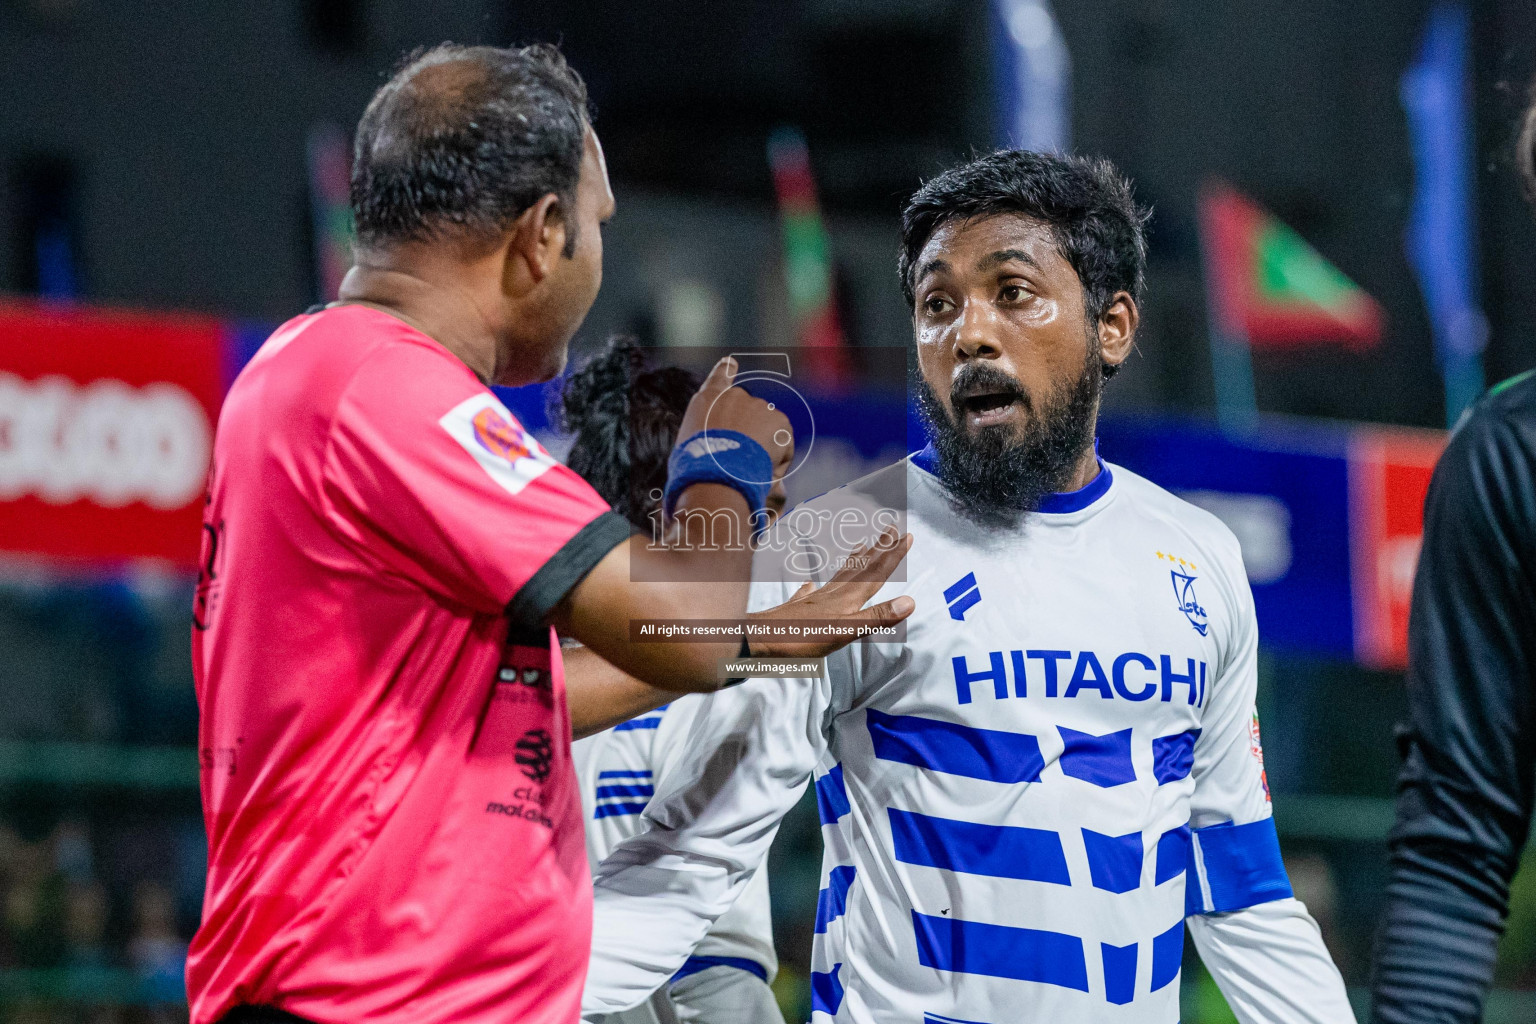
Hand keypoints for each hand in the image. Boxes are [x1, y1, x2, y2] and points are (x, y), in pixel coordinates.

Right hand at [677, 357, 793, 481]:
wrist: (716, 473)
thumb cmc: (698, 467)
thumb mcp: (692, 446)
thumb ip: (711, 438)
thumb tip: (726, 442)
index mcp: (707, 400)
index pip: (719, 377)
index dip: (726, 370)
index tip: (731, 362)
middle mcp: (734, 396)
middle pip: (749, 416)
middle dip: (749, 436)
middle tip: (739, 460)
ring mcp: (758, 406)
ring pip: (767, 433)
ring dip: (762, 450)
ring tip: (748, 468)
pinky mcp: (779, 420)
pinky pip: (782, 446)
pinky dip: (777, 461)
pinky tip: (761, 469)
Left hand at [749, 527, 914, 657]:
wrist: (758, 640)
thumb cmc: (800, 639)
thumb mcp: (844, 632)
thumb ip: (875, 617)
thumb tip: (909, 601)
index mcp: (847, 599)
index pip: (876, 573)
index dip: (893, 555)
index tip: (907, 535)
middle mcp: (833, 594)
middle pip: (861, 568)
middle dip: (878, 549)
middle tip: (890, 528)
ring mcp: (813, 600)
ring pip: (840, 576)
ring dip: (854, 561)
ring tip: (862, 545)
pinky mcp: (796, 610)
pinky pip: (809, 593)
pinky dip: (814, 586)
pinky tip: (810, 583)